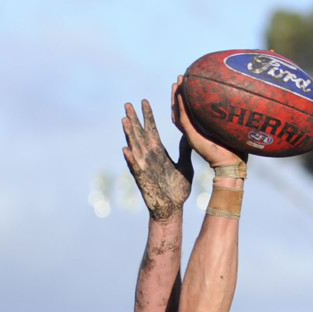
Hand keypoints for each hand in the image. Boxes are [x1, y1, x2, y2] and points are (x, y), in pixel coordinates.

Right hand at [122, 99, 192, 220]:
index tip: (143, 101)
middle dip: (133, 120)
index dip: (147, 116)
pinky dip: (131, 160)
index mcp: (158, 152)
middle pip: (139, 135)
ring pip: (135, 148)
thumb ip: (184, 150)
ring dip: (129, 135)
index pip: (151, 130)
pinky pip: (136, 169)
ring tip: (124, 120)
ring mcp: (144, 168)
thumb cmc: (178, 189)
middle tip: (127, 104)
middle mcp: (149, 157)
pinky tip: (125, 149)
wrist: (173, 209)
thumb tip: (188, 133)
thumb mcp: (185, 165)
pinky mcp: (144, 181)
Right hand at [172, 77, 246, 169]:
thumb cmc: (236, 148)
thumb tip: (241, 99)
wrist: (231, 164)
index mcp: (202, 129)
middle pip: (181, 110)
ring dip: (176, 98)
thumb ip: (230, 116)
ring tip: (176, 83)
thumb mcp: (232, 127)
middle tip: (181, 78)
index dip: (188, 97)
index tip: (190, 82)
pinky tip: (180, 94)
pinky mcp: (192, 138)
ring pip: (178, 114)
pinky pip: (183, 120)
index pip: (190, 111)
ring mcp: (192, 134)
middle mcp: (195, 131)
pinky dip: (180, 107)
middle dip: (179, 94)